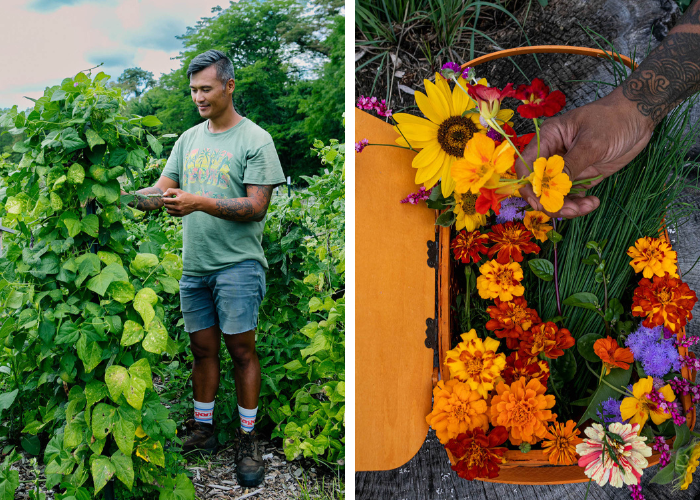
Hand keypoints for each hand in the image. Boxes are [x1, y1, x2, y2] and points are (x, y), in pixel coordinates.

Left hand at [162, 188, 198, 216]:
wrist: (196, 203)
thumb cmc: (187, 196)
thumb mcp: (180, 191)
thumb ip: (171, 191)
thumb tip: (164, 194)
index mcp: (177, 200)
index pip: (165, 200)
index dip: (163, 199)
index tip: (164, 198)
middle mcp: (177, 207)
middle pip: (166, 206)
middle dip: (166, 203)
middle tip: (169, 201)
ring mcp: (179, 212)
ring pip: (168, 211)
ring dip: (168, 208)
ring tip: (171, 205)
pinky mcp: (180, 215)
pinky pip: (172, 214)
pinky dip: (171, 211)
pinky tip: (174, 208)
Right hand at [514, 88, 655, 218]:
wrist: (638, 117)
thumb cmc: (613, 120)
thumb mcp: (591, 143)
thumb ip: (570, 165)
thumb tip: (552, 187)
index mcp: (548, 139)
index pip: (527, 166)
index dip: (530, 185)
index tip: (541, 200)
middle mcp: (553, 155)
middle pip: (539, 186)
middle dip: (551, 201)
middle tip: (570, 209)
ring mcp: (567, 168)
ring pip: (555, 195)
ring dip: (567, 206)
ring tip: (587, 206)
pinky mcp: (581, 177)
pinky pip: (572, 197)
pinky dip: (579, 205)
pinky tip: (593, 202)